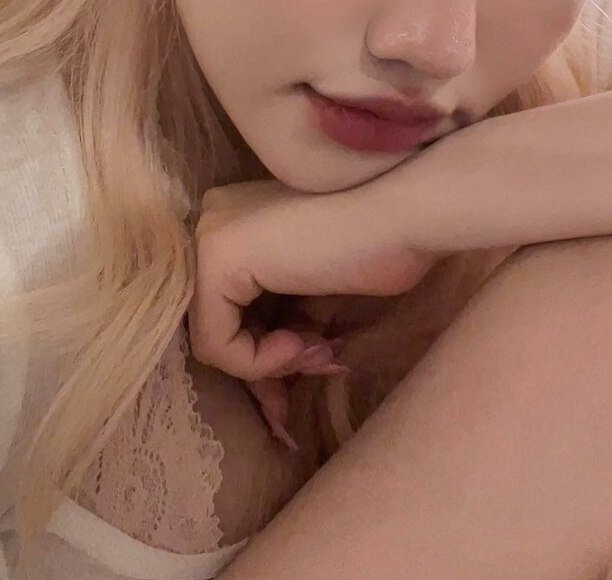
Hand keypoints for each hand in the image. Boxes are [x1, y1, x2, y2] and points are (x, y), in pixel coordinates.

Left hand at [188, 178, 438, 382]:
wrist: (402, 216)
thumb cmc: (375, 245)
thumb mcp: (313, 292)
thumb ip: (285, 322)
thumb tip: (270, 394)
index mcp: (234, 222)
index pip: (230, 306)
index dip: (267, 350)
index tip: (317, 360)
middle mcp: (211, 222)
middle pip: (220, 323)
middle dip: (269, 364)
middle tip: (320, 369)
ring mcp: (209, 236)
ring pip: (216, 339)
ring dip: (274, 364)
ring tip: (323, 353)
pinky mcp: (216, 258)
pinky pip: (216, 342)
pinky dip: (259, 361)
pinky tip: (304, 342)